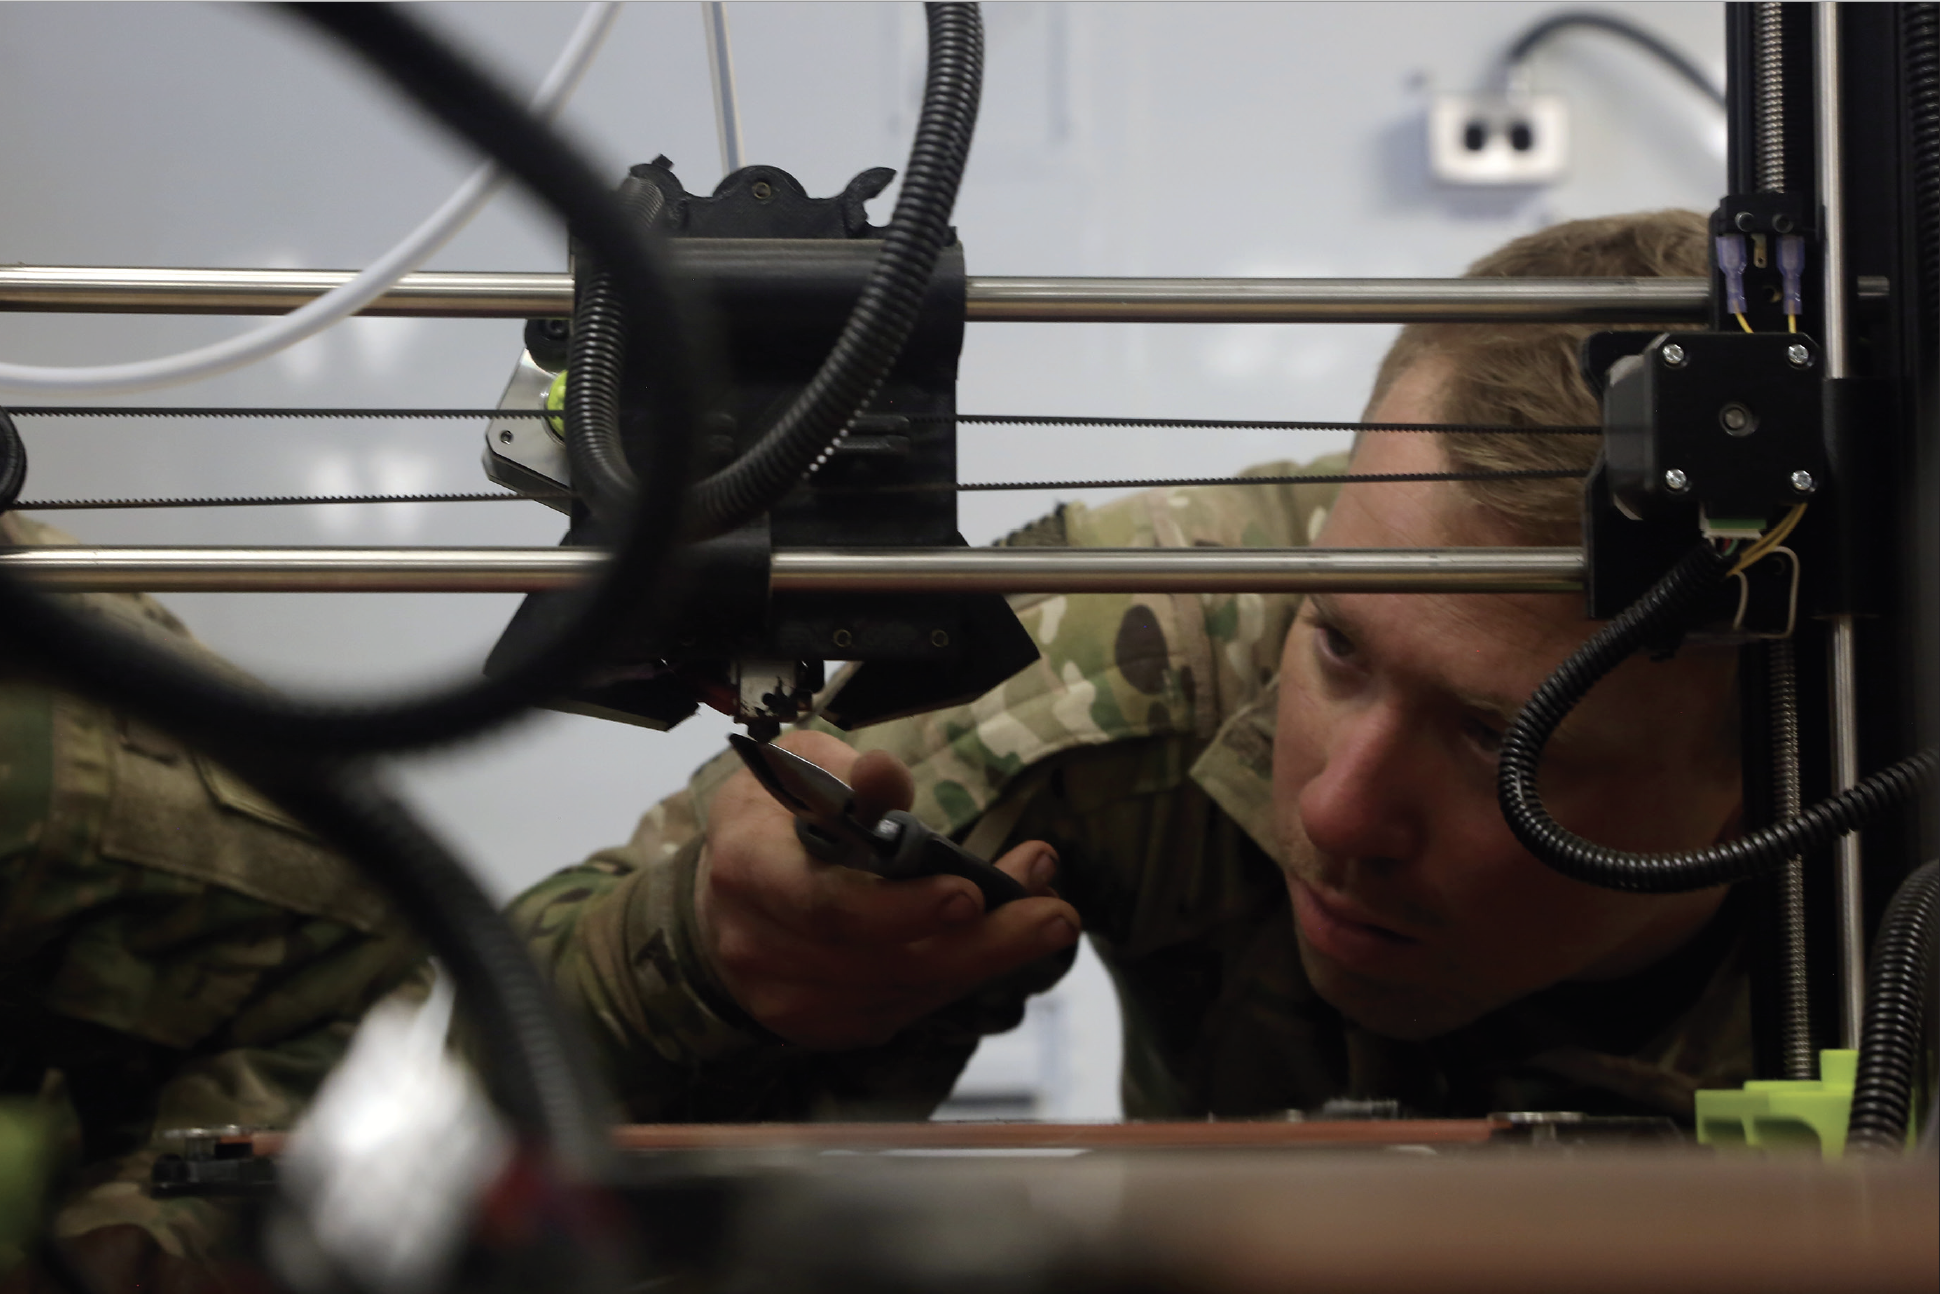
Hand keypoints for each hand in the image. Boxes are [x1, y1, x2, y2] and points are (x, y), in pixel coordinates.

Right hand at [697, 730, 1080, 1048]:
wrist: (724, 897)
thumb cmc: (772, 819)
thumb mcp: (799, 769)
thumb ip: (846, 773)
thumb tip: (886, 774)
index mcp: (748, 869)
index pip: (826, 906)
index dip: (900, 908)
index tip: (970, 893)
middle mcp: (759, 946)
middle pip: (885, 962)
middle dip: (983, 941)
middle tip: (1055, 913)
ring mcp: (790, 998)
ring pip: (908, 991)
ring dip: (989, 952)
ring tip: (1046, 910)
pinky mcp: (826, 1025)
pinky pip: (909, 1007)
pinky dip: (962, 973)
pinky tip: (999, 936)